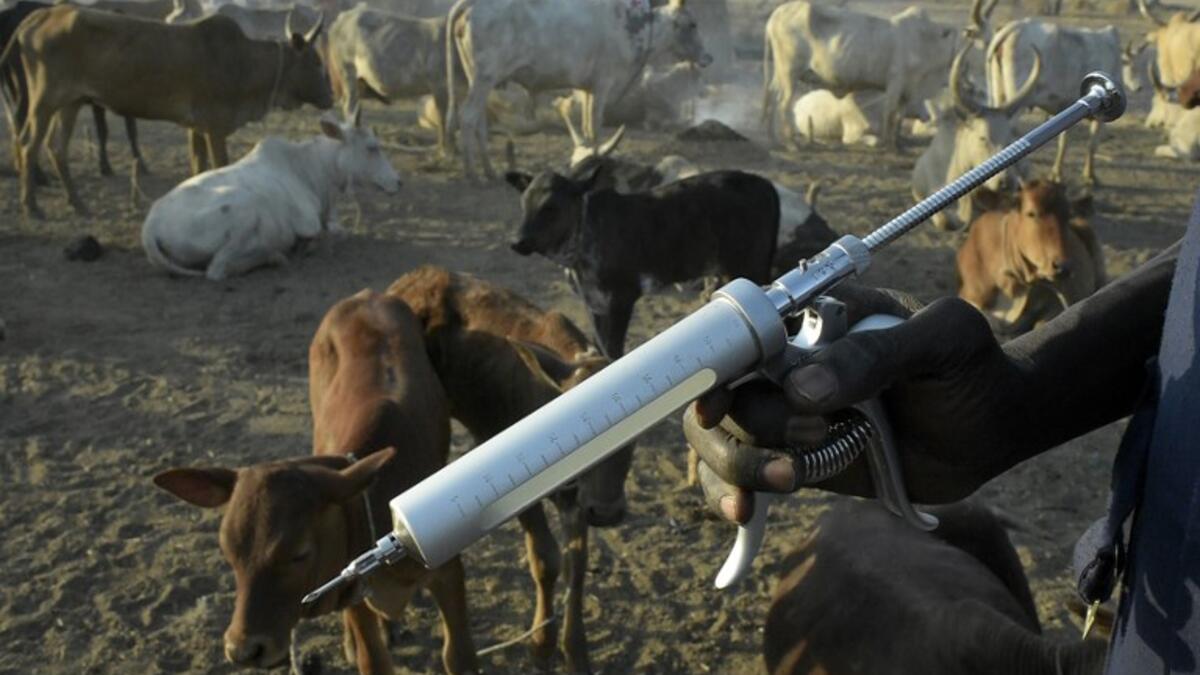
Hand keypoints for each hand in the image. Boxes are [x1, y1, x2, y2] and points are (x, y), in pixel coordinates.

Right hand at [683, 292, 1025, 523]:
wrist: (992, 423)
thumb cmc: (969, 366)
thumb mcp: (939, 342)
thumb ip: (874, 355)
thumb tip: (801, 388)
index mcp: (807, 319)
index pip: (738, 336)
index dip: (714, 369)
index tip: (719, 404)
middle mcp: (783, 365)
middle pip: (721, 393)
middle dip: (751, 424)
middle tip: (814, 436)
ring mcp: (784, 415)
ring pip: (721, 438)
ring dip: (741, 464)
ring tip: (793, 478)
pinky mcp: (793, 458)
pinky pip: (741, 476)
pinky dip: (730, 495)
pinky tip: (744, 515)